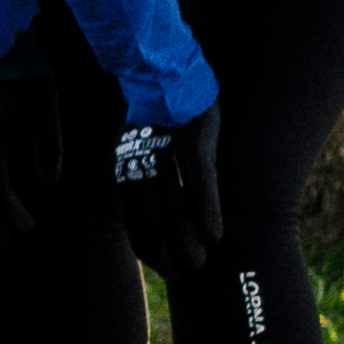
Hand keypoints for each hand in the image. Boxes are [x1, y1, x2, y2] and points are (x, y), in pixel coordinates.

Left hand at [109, 105, 225, 263]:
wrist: (162, 68)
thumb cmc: (156, 106)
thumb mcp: (139, 137)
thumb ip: (140, 166)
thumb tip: (146, 194)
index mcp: (127, 166)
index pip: (133, 217)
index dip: (145, 245)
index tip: (157, 266)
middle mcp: (143, 165)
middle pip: (153, 220)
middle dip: (166, 252)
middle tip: (183, 275)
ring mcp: (169, 156)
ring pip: (175, 209)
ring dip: (187, 241)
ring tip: (200, 264)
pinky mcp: (195, 146)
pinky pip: (200, 187)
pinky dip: (207, 213)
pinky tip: (216, 235)